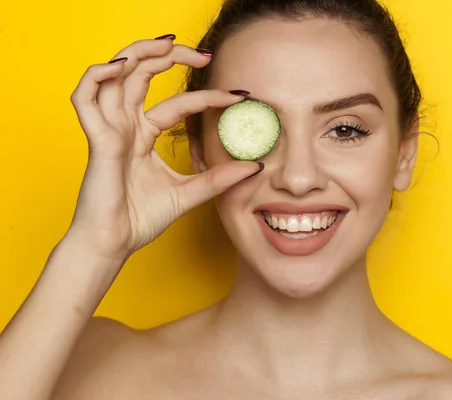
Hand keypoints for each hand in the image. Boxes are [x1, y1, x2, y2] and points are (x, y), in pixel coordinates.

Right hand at [66, 36, 259, 261]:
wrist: (115, 243)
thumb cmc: (141, 218)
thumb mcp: (190, 193)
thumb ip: (219, 178)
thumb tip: (254, 166)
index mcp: (144, 135)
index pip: (178, 103)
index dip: (208, 96)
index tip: (240, 96)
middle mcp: (126, 126)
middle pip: (142, 74)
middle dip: (170, 56)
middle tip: (204, 54)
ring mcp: (110, 129)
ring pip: (114, 75)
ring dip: (138, 53)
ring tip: (169, 45)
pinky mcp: (97, 139)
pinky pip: (85, 97)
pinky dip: (96, 76)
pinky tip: (120, 66)